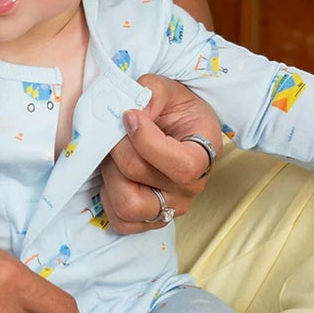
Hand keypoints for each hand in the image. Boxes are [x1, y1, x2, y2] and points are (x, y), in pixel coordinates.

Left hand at [99, 75, 221, 234]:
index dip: (147, 141)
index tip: (131, 116)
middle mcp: (191, 188)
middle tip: (115, 131)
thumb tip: (134, 109)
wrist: (176, 129)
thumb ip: (152, 91)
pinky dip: (109, 198)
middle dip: (118, 149)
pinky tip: (115, 176)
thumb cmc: (175, 111)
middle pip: (141, 177)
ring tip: (113, 156)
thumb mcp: (169, 90)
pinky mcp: (150, 220)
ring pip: (128, 205)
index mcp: (204, 155)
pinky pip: (120, 221)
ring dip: (110, 175)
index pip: (181, 166)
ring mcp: (171, 208)